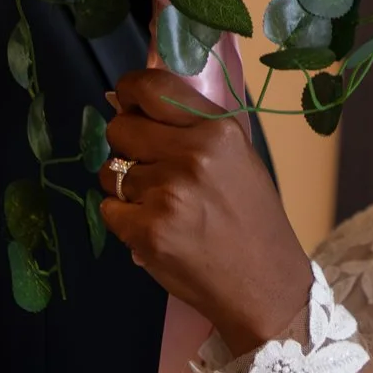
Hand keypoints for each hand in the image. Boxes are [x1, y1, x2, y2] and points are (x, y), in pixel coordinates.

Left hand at [99, 68, 313, 353]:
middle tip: (150, 168)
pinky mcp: (146, 231)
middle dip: (126, 145)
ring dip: (125, 186)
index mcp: (218, 131)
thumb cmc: (253, 220)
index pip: (152, 87)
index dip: (129, 91)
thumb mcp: (238, 158)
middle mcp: (192, 156)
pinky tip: (154, 228)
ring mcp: (167, 195)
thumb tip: (125, 101)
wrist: (265, 285)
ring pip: (111, 171)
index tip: (126, 101)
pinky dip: (123, 219)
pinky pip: (108, 208)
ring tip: (159, 204)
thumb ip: (190, 127)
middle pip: (120, 128)